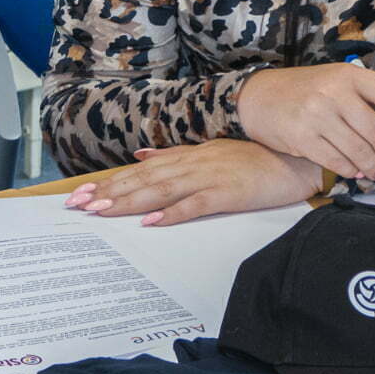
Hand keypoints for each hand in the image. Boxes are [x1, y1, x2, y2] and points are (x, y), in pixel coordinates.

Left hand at [62, 139, 322, 225]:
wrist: (296, 159)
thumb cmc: (255, 159)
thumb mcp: (209, 152)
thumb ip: (173, 156)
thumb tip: (140, 157)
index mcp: (188, 156)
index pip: (141, 171)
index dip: (111, 182)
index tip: (83, 195)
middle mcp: (193, 163)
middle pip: (144, 180)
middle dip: (109, 192)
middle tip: (78, 206)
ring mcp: (210, 177)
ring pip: (162, 190)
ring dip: (130, 201)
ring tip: (102, 212)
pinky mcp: (229, 193)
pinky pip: (196, 203)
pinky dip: (173, 212)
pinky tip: (152, 222)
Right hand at [237, 63, 374, 180]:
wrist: (259, 97)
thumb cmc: (307, 89)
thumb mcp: (344, 81)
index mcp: (349, 74)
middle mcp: (334, 92)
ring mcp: (316, 115)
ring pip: (359, 150)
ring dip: (374, 167)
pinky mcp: (302, 138)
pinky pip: (337, 161)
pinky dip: (351, 170)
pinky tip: (356, 172)